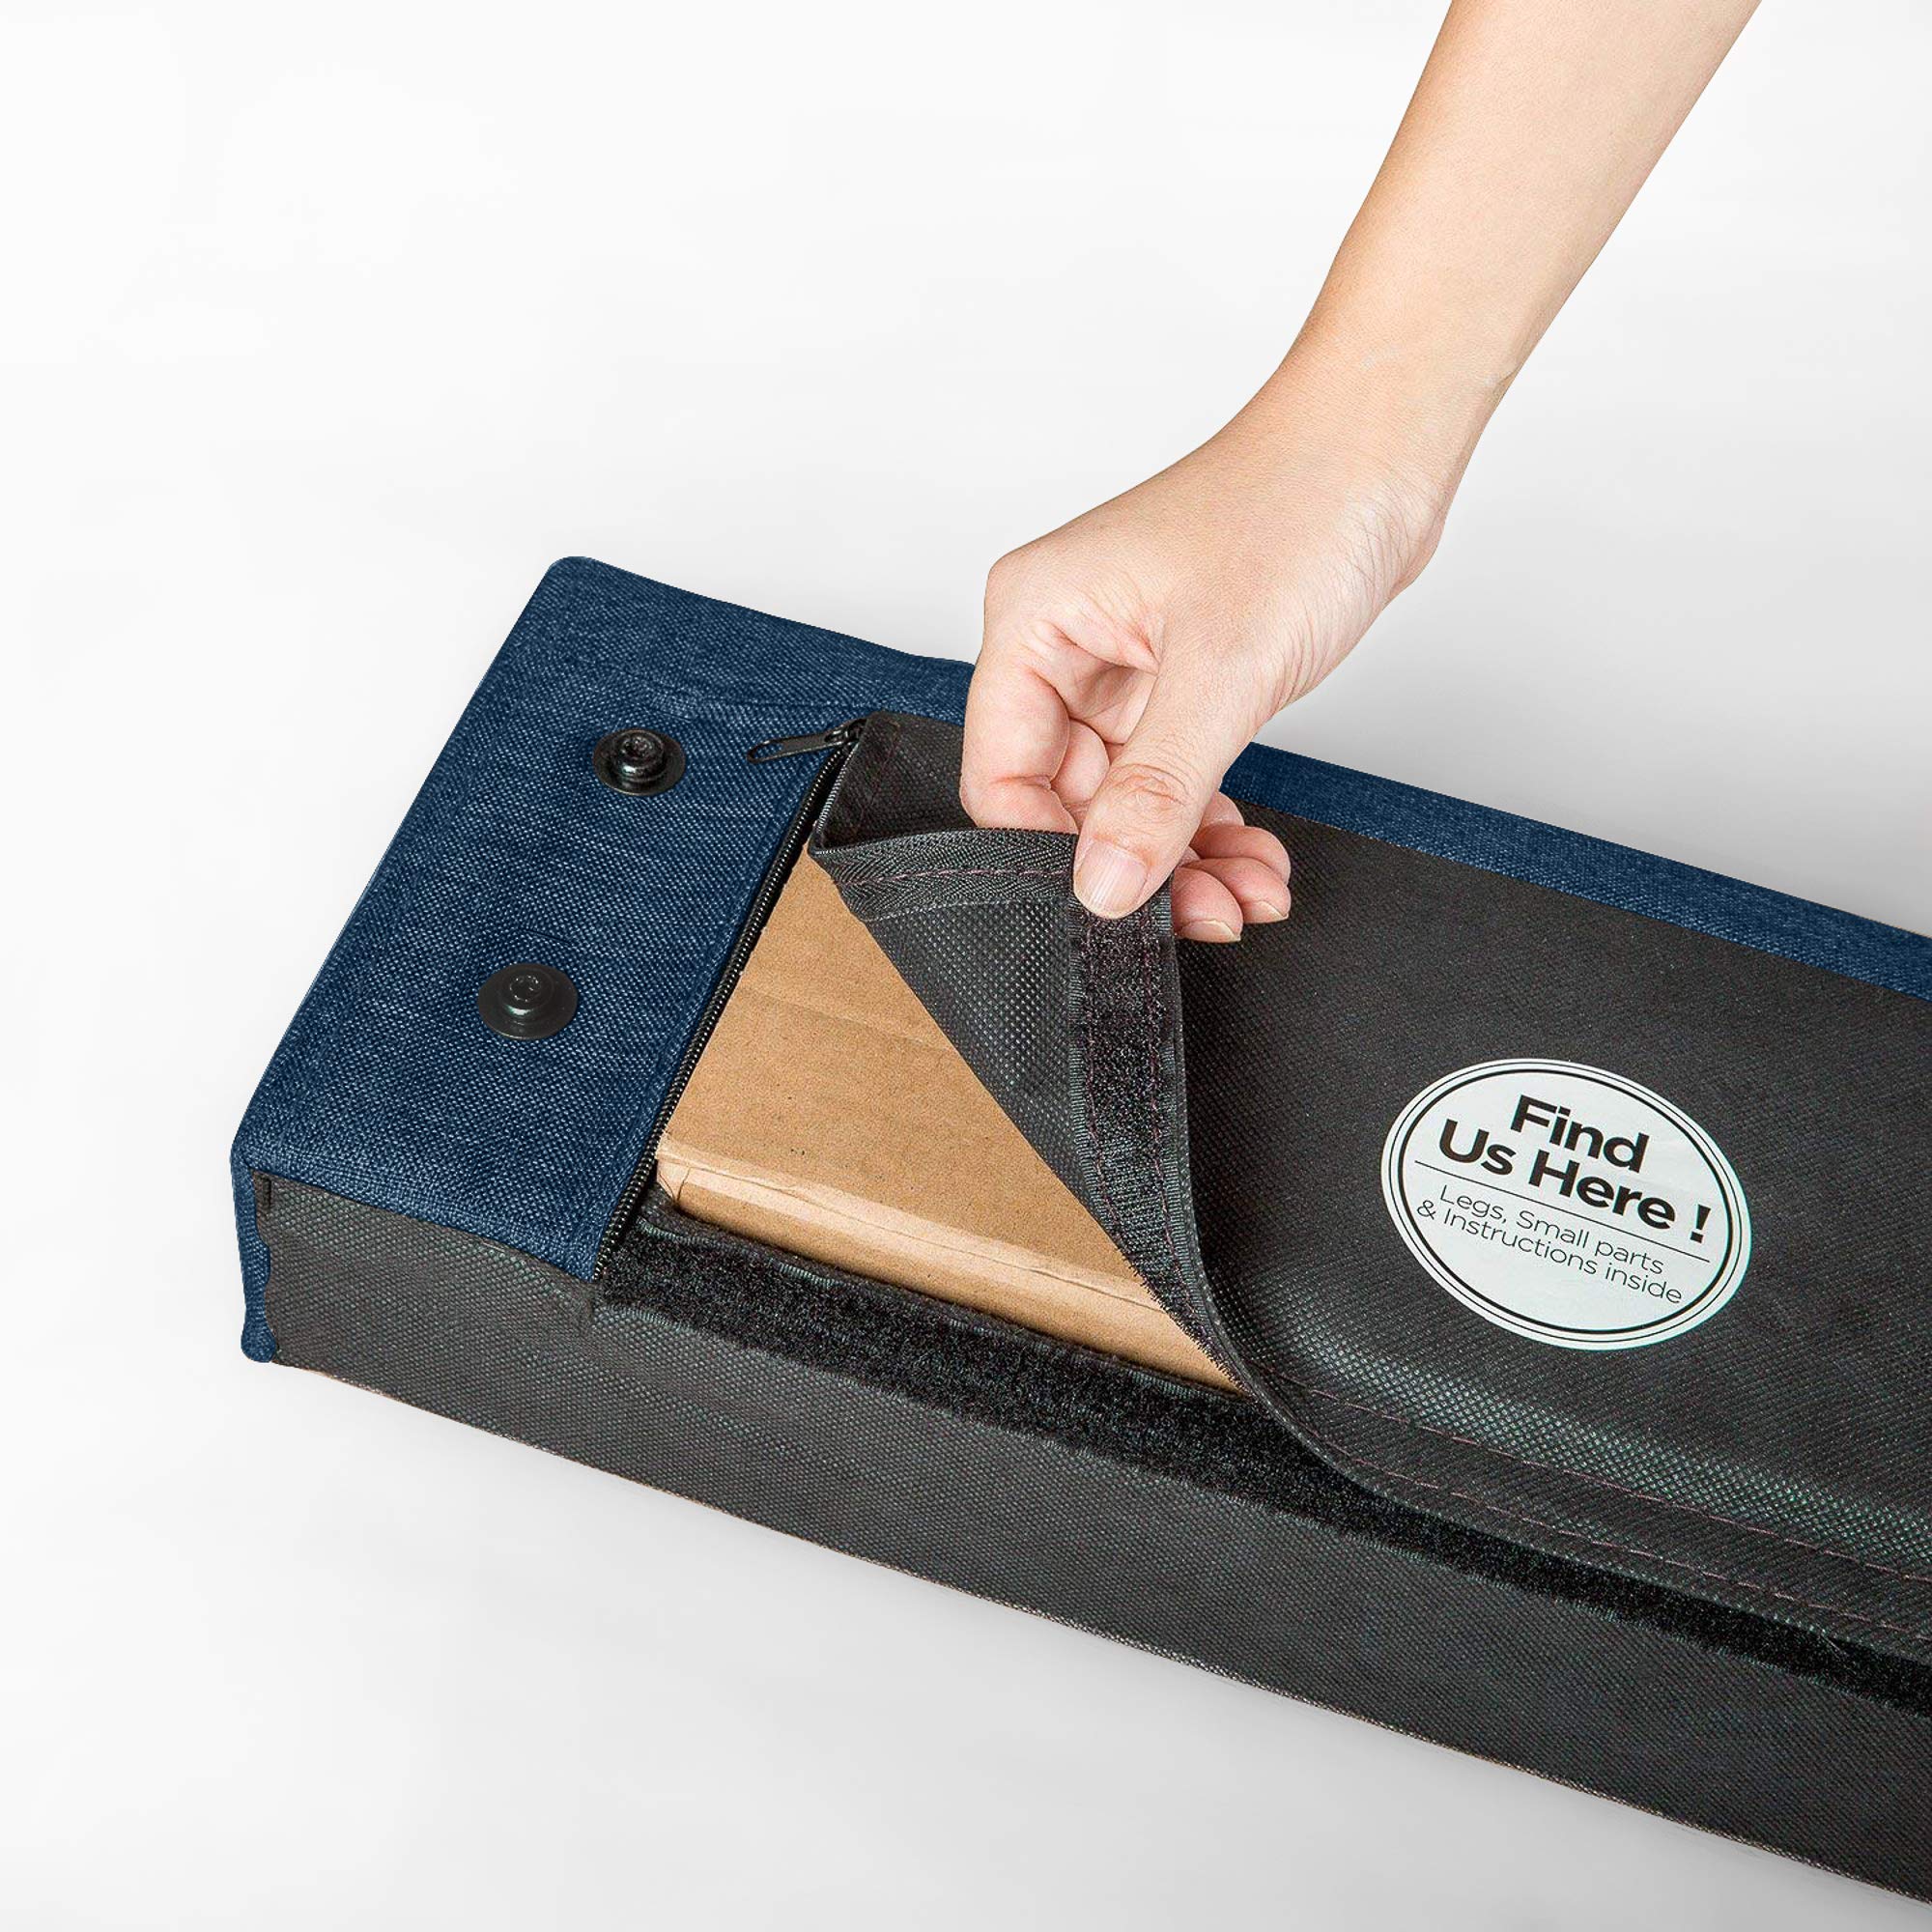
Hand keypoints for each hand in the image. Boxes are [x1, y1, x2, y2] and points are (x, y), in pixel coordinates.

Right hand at [961, 369, 1446, 936]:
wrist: (1382, 454)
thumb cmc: (1297, 505)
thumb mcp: (1223, 669)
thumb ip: (1153, 791)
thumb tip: (1099, 887)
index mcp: (1034, 620)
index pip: (1003, 775)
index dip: (1052, 854)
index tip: (1117, 908)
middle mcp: (1064, 644)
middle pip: (1065, 801)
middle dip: (1137, 866)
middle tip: (1207, 915)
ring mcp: (1121, 666)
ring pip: (1125, 803)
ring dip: (1184, 858)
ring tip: (1246, 894)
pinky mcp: (1177, 682)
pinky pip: (1171, 781)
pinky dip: (1210, 826)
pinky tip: (1254, 859)